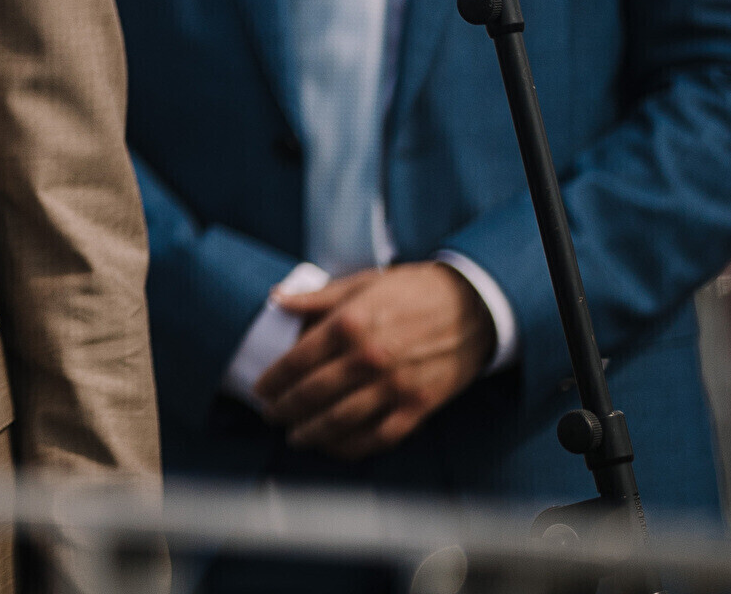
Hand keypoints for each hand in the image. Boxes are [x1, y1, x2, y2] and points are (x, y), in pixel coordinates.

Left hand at [254, 262, 493, 458]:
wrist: (471, 307)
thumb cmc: (411, 291)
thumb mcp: (362, 284)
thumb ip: (317, 298)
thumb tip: (276, 298)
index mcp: (349, 324)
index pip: (296, 360)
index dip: (273, 379)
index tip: (259, 389)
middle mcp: (368, 358)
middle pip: (312, 394)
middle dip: (285, 409)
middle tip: (270, 415)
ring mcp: (394, 386)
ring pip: (340, 420)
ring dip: (311, 432)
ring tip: (295, 436)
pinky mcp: (419, 406)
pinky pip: (379, 436)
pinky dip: (352, 446)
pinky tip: (334, 446)